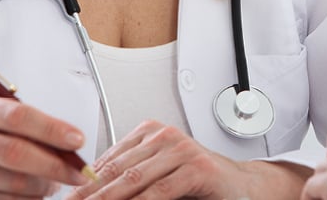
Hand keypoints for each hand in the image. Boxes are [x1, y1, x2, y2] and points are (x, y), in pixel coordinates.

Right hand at [0, 95, 92, 197]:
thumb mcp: (4, 120)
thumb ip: (34, 127)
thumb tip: (72, 146)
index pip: (18, 116)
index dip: (51, 129)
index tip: (78, 140)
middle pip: (16, 153)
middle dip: (55, 165)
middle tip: (79, 172)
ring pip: (15, 183)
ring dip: (44, 186)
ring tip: (54, 183)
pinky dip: (30, 199)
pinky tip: (35, 193)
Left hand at [66, 120, 248, 198]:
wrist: (243, 187)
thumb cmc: (200, 183)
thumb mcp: (159, 176)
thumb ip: (131, 178)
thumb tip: (91, 191)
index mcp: (150, 132)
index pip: (106, 160)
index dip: (82, 184)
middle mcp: (165, 136)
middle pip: (115, 170)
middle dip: (88, 194)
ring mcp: (181, 150)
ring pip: (133, 180)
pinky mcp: (196, 169)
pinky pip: (159, 192)